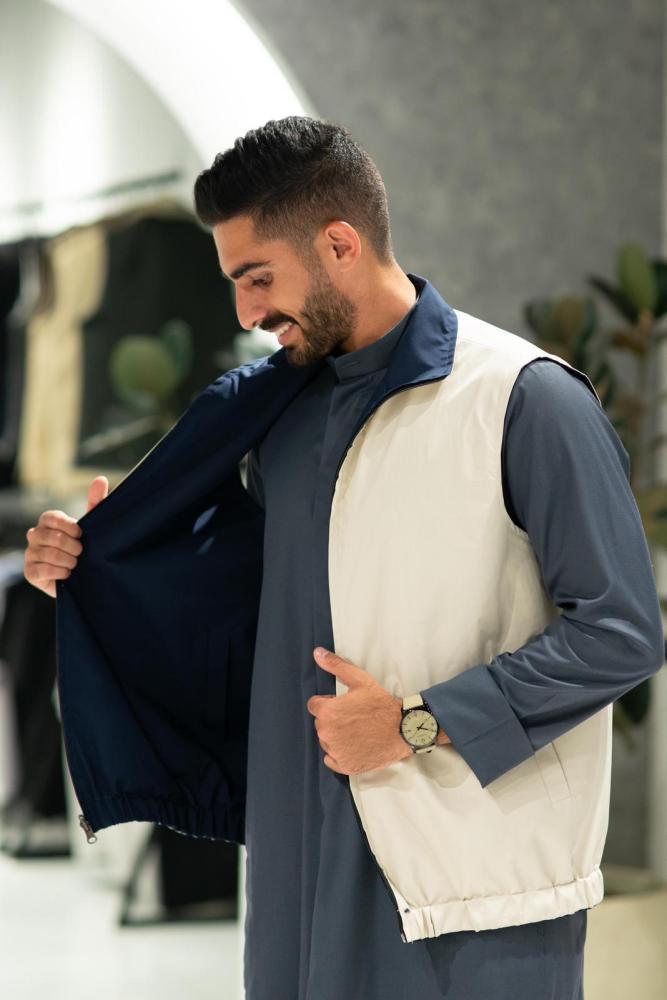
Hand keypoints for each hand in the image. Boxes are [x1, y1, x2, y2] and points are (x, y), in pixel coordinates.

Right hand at [23, 476, 108, 597]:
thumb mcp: (94, 526)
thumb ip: (96, 502)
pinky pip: (41, 570)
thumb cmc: (87, 548)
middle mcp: (36, 535)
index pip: (50, 517)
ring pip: (47, 553)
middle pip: (49, 536)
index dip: (67, 526)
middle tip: (81, 553)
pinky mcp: (30, 572)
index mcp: (48, 522)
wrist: (85, 578)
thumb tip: (100, 479)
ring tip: (76, 564)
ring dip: (67, 561)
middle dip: (71, 547)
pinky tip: (67, 574)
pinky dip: (59, 572)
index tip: (81, 535)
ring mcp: (31, 553)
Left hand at [307, 647, 447, 774]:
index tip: (345, 705)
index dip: (330, 703)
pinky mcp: (345, 766)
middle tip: (354, 717)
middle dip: (333, 720)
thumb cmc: (381, 704)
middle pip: (321, 724)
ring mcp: (336, 752)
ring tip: (358, 731)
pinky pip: (332, 760)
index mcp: (327, 712)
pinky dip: (340, 754)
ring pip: (327, 741)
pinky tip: (356, 745)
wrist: (404, 729)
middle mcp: (327, 734)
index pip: (315, 706)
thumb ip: (336, 665)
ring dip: (337, 736)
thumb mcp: (360, 680)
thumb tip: (317, 653)